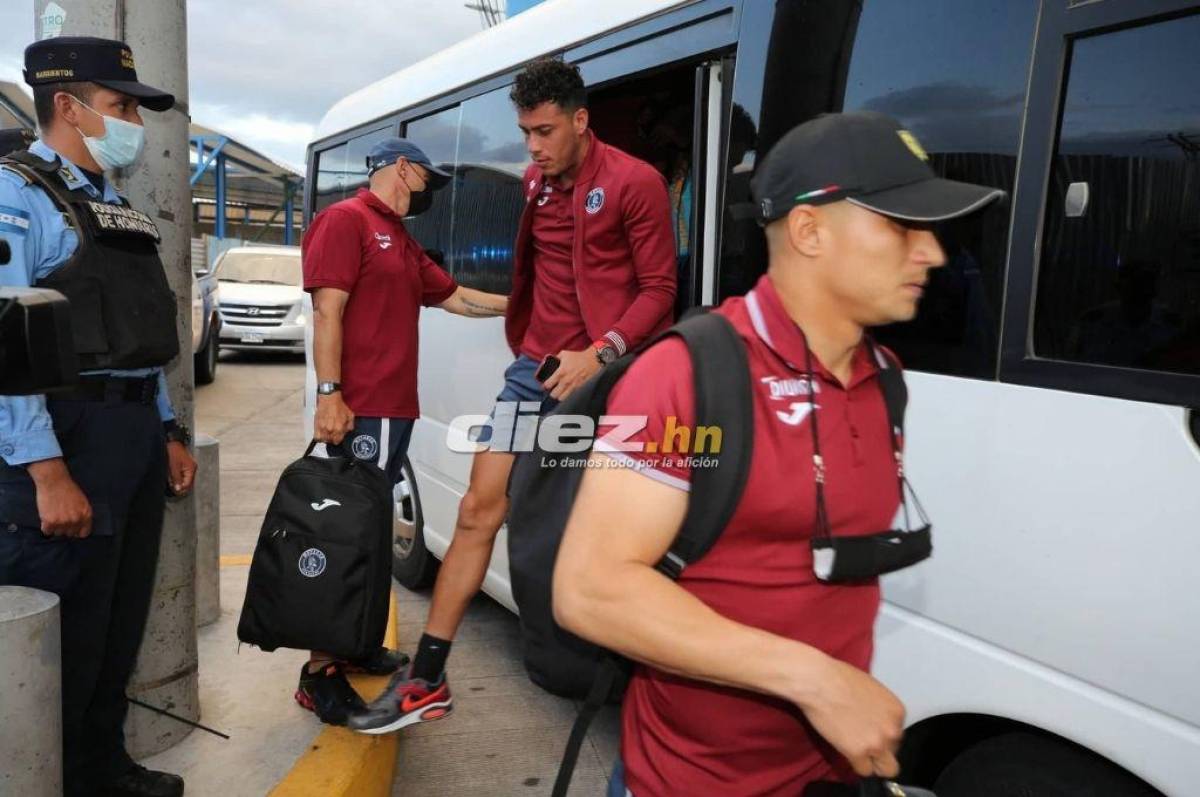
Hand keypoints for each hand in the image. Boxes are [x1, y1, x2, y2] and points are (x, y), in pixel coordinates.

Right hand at [27, 458, 92, 537]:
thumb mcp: (82, 502)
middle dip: (65, 527)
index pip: (84, 533)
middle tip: (60, 517)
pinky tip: (46, 516)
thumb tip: (80, 527)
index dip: (77, 531)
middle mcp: (76, 520)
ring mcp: (63, 522)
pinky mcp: (50, 522)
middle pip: (69, 534)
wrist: (54, 481)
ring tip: (53, 514)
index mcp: (86, 515)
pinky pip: (46, 531)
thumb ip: (82, 515)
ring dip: (54, 527)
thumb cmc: (68, 489)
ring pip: (58, 533)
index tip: (72, 528)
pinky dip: (45, 526)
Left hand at [167, 441, 196, 495]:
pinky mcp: (184, 465)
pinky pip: (182, 474)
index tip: (174, 491)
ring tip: (170, 480)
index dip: (181, 489)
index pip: (188, 483)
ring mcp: (188, 466)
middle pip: (187, 482)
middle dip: (179, 485)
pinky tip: (171, 476)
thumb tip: (178, 489)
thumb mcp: (173, 467)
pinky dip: (177, 477)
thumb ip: (176, 479)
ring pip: (184, 479)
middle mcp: (192, 468)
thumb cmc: (173, 452)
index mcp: (191, 469)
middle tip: (171, 487)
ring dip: (177, 481)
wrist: (171, 441)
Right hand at [315, 392, 354, 444]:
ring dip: (325, 438)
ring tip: (327, 433)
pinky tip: (322, 433)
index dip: (338, 439)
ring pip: (323, 439)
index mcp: (339, 428)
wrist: (329, 398)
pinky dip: (319, 436)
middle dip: (332, 438)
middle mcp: (330, 430)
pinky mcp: (316, 425)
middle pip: (330, 441)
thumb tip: (347, 431)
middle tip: (332, 433)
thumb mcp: (350, 415)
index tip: (337, 436)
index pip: (337, 441)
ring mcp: (322, 428)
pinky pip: (316, 436)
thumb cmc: (339, 406)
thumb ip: (350, 426)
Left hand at [542, 348, 600, 400]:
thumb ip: (555, 358)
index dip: (544, 386)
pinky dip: (567, 396)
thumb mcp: (564, 354)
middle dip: (551, 393)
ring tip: (559, 393)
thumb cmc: (578, 357)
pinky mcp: (579, 389)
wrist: (592, 360)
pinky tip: (566, 392)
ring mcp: (573, 386)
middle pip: (554, 394)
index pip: (547, 385)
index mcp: (560, 372)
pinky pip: (570, 396)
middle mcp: (566, 381)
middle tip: (552, 390)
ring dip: (559, 396)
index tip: (545, 385)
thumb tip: (549, 361)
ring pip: (562, 398)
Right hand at [793, 653, 904, 778]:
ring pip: (885, 769)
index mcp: (897, 712)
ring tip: (856, 750)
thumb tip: (875, 720)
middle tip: (860, 739)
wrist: (819, 682)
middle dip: (879, 748)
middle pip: (893, 752)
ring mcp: (876, 744)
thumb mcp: (871, 689)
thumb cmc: (839, 677)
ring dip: (872, 762)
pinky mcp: (857, 753)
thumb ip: (880, 709)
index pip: (897, 735)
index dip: (881, 733)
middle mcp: (892, 730)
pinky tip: (845, 750)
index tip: (868, 728)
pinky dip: (855, 763)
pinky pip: (864, 771)